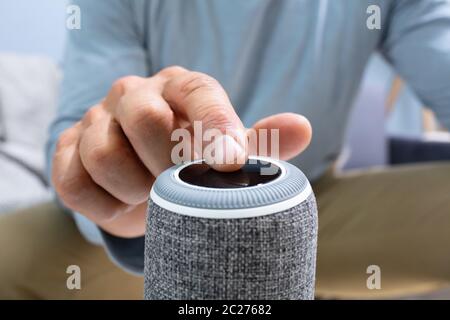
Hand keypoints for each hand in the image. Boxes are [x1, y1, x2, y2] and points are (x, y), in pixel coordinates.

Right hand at [51, 66, 311, 237]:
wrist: (145, 183)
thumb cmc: (191, 162)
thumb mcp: (229, 153)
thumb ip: (262, 142)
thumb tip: (302, 128)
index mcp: (180, 88)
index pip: (199, 93)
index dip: (215, 127)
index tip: (229, 165)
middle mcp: (134, 94)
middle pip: (144, 116)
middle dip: (166, 164)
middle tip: (179, 185)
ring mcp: (95, 121)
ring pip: (105, 153)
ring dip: (136, 189)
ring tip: (153, 196)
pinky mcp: (66, 152)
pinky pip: (76, 184)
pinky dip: (106, 206)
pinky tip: (124, 202)